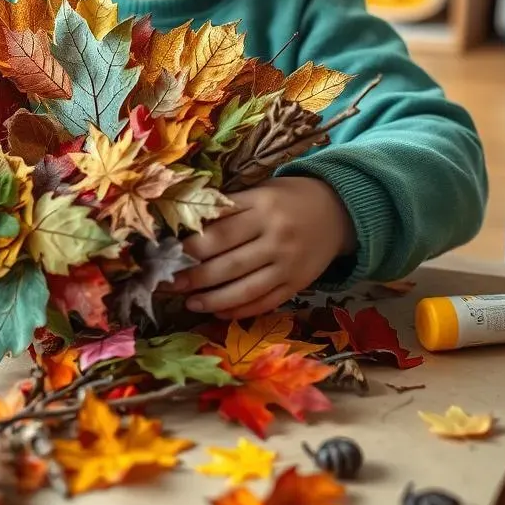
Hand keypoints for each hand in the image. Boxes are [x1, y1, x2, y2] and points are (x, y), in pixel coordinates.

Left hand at [169, 177, 356, 319]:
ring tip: (189, 303)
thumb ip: (229, 210)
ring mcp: (288, 263)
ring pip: (245, 289)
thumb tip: (188, 230)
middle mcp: (275, 236)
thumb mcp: (259, 192)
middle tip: (169, 283)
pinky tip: (219, 312)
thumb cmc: (286, 198)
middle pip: (228, 263)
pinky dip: (240, 310)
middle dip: (194, 276)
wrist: (337, 210)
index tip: (167, 255)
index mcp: (261, 207)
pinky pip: (265, 302)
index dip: (190, 246)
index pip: (219, 231)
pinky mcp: (298, 284)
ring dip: (213, 300)